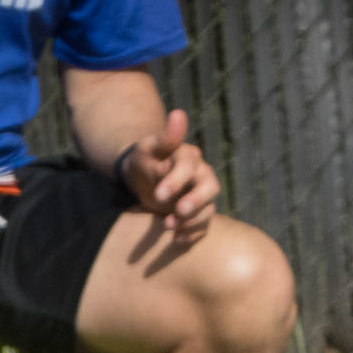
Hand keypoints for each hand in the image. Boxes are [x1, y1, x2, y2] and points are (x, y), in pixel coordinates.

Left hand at [119, 108, 219, 241]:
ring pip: (208, 210)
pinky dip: (191, 234)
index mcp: (190, 158)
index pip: (188, 169)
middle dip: (195, 202)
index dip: (176, 182)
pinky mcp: (199, 215)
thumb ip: (165, 137)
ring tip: (168, 227)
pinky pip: (203, 227)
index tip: (159, 195)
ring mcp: (202, 198)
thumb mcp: (148, 147)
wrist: (143, 178)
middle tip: (177, 212)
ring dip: (191, 221)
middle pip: (209, 189)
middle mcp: (202, 177)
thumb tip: (179, 113)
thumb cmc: (145, 160)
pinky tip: (176, 239)